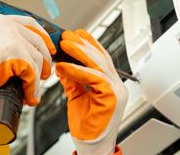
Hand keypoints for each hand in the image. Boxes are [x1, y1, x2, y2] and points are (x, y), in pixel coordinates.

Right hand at [0, 13, 55, 108]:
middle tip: (45, 72)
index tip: (48, 47)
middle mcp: (7, 26)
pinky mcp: (16, 54)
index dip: (42, 36)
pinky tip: (29, 96)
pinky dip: (32, 88)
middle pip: (37, 40)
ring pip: (36, 59)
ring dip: (38, 77)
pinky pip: (32, 73)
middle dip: (45, 58)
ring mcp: (12, 39)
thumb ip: (0, 44)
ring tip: (33, 90)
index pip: (29, 23)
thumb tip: (18, 60)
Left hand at [56, 29, 127, 154]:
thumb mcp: (77, 98)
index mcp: (111, 84)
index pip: (101, 58)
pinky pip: (95, 78)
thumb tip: (63, 66)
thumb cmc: (88, 126)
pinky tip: (66, 66)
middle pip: (100, 58)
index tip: (76, 35)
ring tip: (67, 44)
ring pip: (99, 64)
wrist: (93, 148)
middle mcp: (117, 85)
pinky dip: (79, 71)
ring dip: (81, 52)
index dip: (89, 45)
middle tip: (68, 36)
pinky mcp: (113, 98)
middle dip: (83, 45)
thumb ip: (73, 81)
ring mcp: (117, 91)